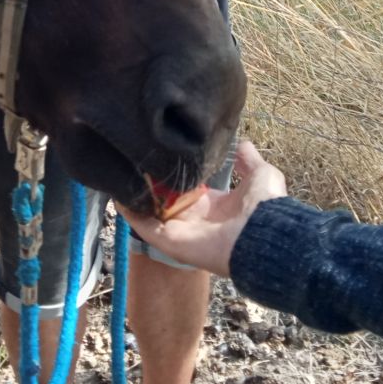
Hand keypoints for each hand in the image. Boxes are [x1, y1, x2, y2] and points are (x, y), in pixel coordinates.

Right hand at [116, 141, 286, 278]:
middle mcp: (194, 218)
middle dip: (151, 184)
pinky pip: (144, 226)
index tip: (161, 157)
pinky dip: (130, 212)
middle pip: (165, 202)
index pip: (188, 190)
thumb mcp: (260, 174)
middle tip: (134, 160)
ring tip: (119, 172)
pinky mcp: (169, 240)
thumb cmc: (264, 207)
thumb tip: (242, 143)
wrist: (264, 236)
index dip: (175, 176)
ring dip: (136, 196)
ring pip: (151, 212)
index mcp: (214, 205)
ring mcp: (180, 231)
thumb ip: (248, 160)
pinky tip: (118, 192)